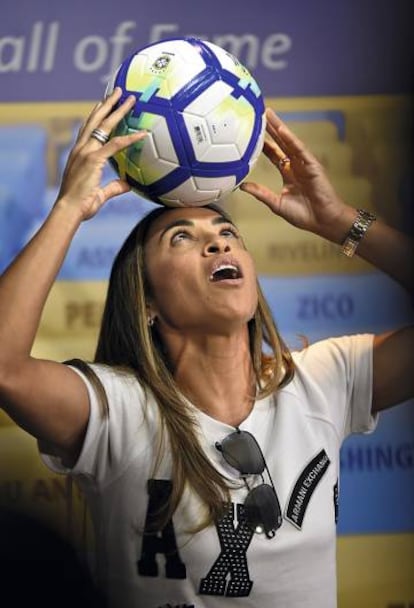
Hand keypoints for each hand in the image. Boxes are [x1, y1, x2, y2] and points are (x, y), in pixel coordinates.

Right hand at [56, 88, 146, 220]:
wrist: (69, 210)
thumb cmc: (80, 205)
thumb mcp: (100, 194)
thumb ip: (114, 187)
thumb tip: (128, 184)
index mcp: (79, 154)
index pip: (88, 129)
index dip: (96, 114)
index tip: (103, 103)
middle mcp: (81, 149)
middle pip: (96, 120)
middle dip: (108, 104)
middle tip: (119, 91)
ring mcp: (86, 152)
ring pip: (104, 126)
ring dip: (117, 110)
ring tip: (128, 98)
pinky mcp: (94, 160)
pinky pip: (115, 145)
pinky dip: (130, 138)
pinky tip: (142, 133)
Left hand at [241, 109, 348, 239]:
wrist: (322, 221)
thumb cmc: (304, 214)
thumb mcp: (276, 203)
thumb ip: (261, 193)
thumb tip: (242, 186)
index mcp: (288, 172)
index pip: (274, 153)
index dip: (264, 143)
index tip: (252, 132)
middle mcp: (296, 165)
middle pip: (281, 142)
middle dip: (271, 128)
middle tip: (260, 112)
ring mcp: (305, 164)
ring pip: (290, 141)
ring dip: (279, 127)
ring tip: (269, 114)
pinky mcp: (313, 166)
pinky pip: (300, 150)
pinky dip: (291, 140)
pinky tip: (282, 130)